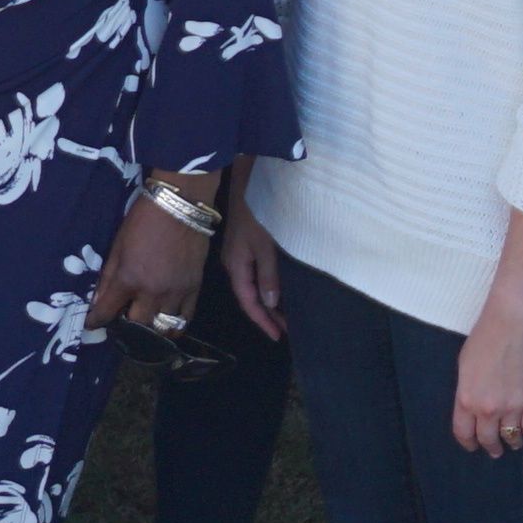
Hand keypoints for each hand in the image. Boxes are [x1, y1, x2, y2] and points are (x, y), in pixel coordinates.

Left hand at [87, 183, 213, 337]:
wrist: (179, 205)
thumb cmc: (142, 221)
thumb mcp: (117, 246)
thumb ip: (108, 276)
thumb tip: (97, 302)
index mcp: (129, 279)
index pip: (108, 311)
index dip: (96, 321)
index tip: (91, 324)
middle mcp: (153, 291)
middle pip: (138, 326)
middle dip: (126, 327)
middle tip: (121, 322)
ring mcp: (176, 292)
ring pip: (163, 327)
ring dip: (151, 329)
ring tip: (144, 325)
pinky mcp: (194, 288)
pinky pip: (185, 318)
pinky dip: (174, 325)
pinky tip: (166, 322)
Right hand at [218, 182, 281, 338]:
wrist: (244, 185)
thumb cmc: (257, 215)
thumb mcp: (265, 246)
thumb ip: (268, 274)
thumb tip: (271, 303)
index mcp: (236, 267)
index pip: (249, 302)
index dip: (263, 321)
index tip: (279, 337)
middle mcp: (234, 265)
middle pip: (250, 298)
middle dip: (268, 316)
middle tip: (288, 330)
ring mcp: (238, 256)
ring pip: (253, 287)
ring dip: (268, 303)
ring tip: (286, 316)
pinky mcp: (243, 248)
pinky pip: (254, 275)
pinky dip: (267, 288)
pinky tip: (277, 291)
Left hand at [451, 296, 522, 454]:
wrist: (513, 326)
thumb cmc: (484, 340)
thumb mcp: (464, 368)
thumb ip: (467, 392)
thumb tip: (472, 408)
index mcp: (466, 400)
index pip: (464, 434)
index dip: (468, 443)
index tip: (472, 446)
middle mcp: (488, 410)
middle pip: (488, 439)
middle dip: (491, 448)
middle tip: (494, 451)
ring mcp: (513, 408)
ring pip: (512, 436)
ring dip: (511, 442)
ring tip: (512, 444)